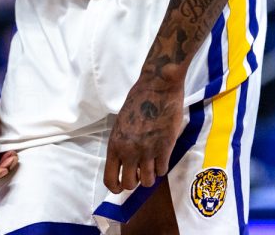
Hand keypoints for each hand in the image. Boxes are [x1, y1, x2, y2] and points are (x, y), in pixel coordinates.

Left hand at [104, 75, 183, 192]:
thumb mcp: (121, 123)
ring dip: (150, 175)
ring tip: (152, 164)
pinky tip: (162, 155)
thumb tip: (125, 160)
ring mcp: (148, 151)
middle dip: (135, 181)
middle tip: (140, 172)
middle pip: (129, 184)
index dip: (115, 187)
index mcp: (115, 144)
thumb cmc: (138, 100)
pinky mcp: (165, 148)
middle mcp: (129, 151)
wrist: (158, 87)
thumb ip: (122, 143)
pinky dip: (162, 167)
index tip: (121, 187)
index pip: (110, 179)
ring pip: (148, 181)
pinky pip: (163, 170)